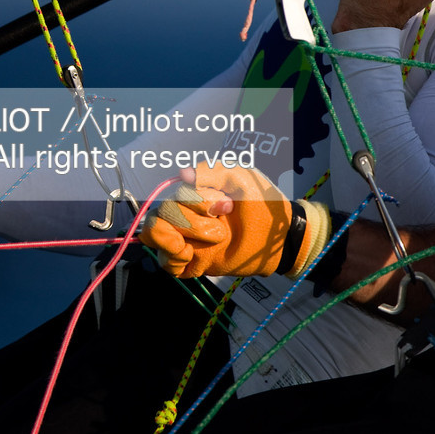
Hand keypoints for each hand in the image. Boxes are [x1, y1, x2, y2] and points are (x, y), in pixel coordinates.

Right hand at [143, 165, 331, 278]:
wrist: (279, 239)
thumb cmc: (264, 205)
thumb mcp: (242, 179)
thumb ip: (213, 172)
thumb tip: (182, 173)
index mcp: (197, 192)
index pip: (176, 192)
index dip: (199, 201)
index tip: (228, 205)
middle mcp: (186, 212)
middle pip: (164, 211)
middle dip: (194, 221)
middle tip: (222, 229)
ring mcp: (186, 237)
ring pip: (155, 232)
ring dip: (182, 236)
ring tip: (209, 241)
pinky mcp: (188, 261)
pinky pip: (164, 261)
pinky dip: (174, 258)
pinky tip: (193, 256)